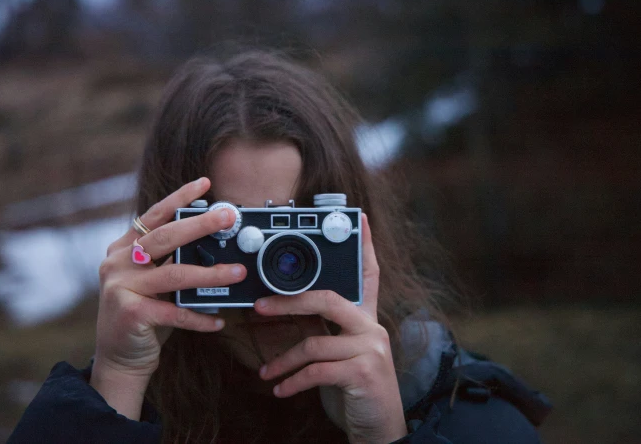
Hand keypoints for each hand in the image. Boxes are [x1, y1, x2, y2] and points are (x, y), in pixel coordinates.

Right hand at [90, 177, 246, 418]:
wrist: (119, 359)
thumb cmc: (145, 316)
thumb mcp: (154, 282)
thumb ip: (172, 261)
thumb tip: (216, 243)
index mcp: (124, 248)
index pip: (155, 215)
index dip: (180, 198)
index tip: (205, 184)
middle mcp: (118, 262)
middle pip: (165, 237)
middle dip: (201, 224)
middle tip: (229, 218)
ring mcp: (121, 287)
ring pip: (175, 274)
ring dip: (211, 273)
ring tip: (238, 271)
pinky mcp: (130, 313)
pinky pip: (175, 312)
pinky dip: (200, 316)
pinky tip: (219, 320)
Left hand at [255, 214, 406, 443]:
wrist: (381, 429)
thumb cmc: (355, 388)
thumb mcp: (342, 355)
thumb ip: (325, 331)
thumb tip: (286, 312)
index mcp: (366, 319)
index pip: (369, 275)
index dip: (365, 245)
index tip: (359, 218)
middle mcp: (372, 328)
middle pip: (328, 299)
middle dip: (288, 302)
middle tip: (259, 306)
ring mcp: (371, 349)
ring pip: (315, 341)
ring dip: (283, 360)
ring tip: (265, 372)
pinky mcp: (364, 372)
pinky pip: (318, 370)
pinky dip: (293, 380)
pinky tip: (280, 389)